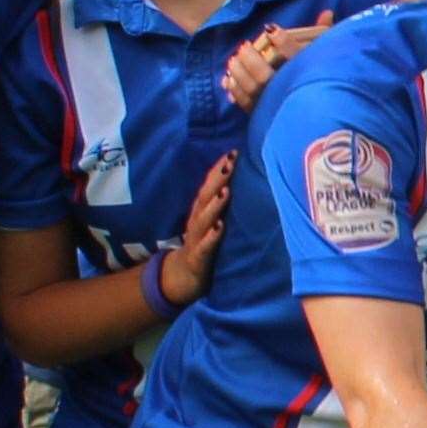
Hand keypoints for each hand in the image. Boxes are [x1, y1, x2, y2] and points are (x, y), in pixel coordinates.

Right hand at [158, 151, 234, 305]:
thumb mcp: (213, 220)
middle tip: (230, 162)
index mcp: (202, 211)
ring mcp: (196, 239)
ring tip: (226, 191)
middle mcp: (197, 221)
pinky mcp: (198, 257)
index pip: (209, 186)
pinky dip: (212, 236)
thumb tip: (242, 180)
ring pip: (203, 219)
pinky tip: (220, 228)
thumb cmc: (205, 242)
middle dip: (217, 179)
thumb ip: (222, 202)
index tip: (233, 152)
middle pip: (205, 197)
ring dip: (215, 205)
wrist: (184, 276)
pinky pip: (205, 246)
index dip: (219, 169)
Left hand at [223, 11, 334, 111]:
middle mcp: (287, 89)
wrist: (321, 113)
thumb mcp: (329, 55)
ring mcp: (273, 103)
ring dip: (239, 73)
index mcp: (305, 73)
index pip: (293, 55)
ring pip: (252, 89)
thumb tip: (327, 12)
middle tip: (244, 46)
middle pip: (264, 75)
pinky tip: (229, 80)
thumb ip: (326, 33)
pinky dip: (235, 91)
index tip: (272, 29)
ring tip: (232, 60)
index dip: (282, 41)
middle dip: (251, 59)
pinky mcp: (264, 114)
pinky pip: (246, 103)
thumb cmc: (327, 78)